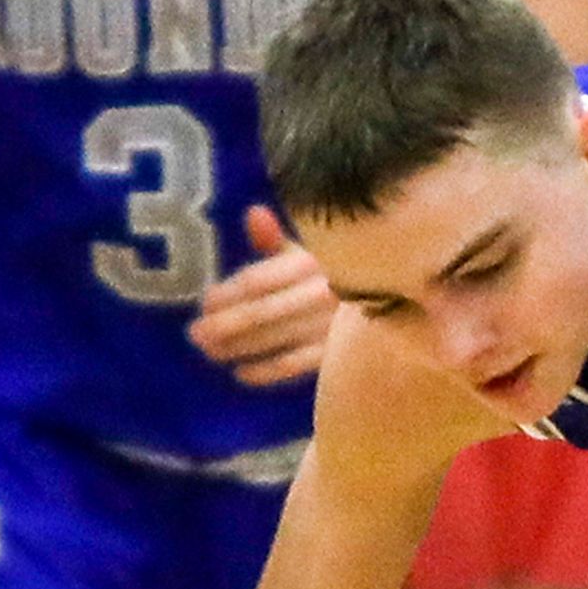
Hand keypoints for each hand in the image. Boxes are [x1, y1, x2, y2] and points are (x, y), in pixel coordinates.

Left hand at [191, 205, 334, 386]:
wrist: (392, 303)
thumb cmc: (340, 276)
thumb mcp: (312, 252)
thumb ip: (279, 240)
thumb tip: (254, 214)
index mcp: (312, 261)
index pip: (261, 279)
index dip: (229, 292)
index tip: (205, 302)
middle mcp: (322, 292)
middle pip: (263, 310)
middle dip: (225, 324)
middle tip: (195, 334)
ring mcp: (332, 326)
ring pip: (276, 337)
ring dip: (238, 347)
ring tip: (211, 352)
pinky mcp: (339, 353)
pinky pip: (297, 365)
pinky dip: (267, 371)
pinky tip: (241, 374)